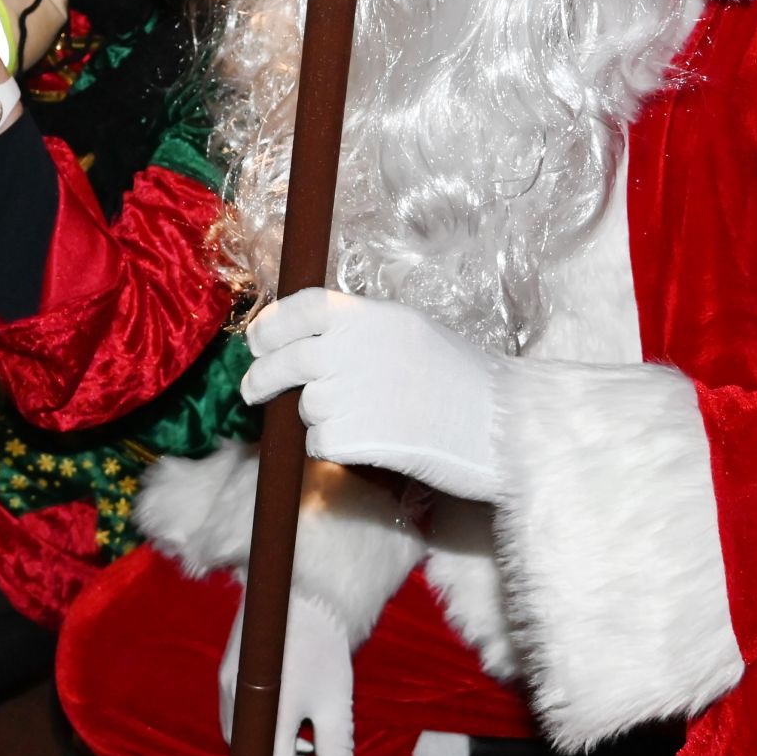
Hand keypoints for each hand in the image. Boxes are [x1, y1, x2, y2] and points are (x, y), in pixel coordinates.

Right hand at [219, 590, 356, 755]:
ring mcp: (229, 690)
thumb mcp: (335, 701)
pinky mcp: (231, 676)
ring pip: (252, 744)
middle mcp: (237, 706)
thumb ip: (337, 750)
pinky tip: (300, 740)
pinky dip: (272, 738)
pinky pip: (247, 722)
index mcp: (266, 717)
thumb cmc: (322, 642)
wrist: (298, 585)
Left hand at [242, 289, 502, 501]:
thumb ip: (363, 335)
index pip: (303, 307)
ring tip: (371, 420)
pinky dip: (336, 448)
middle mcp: (354, 348)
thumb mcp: (415, 334)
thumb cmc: (467, 384)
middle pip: (286, 360)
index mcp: (372, 317)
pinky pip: (320, 444)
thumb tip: (311, 344)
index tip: (257, 341)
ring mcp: (350, 392)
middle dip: (261, 377)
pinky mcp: (352, 437)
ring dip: (321, 418)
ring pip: (306, 407)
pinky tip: (375, 443)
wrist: (504, 428)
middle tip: (253, 390)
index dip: (272, 324)